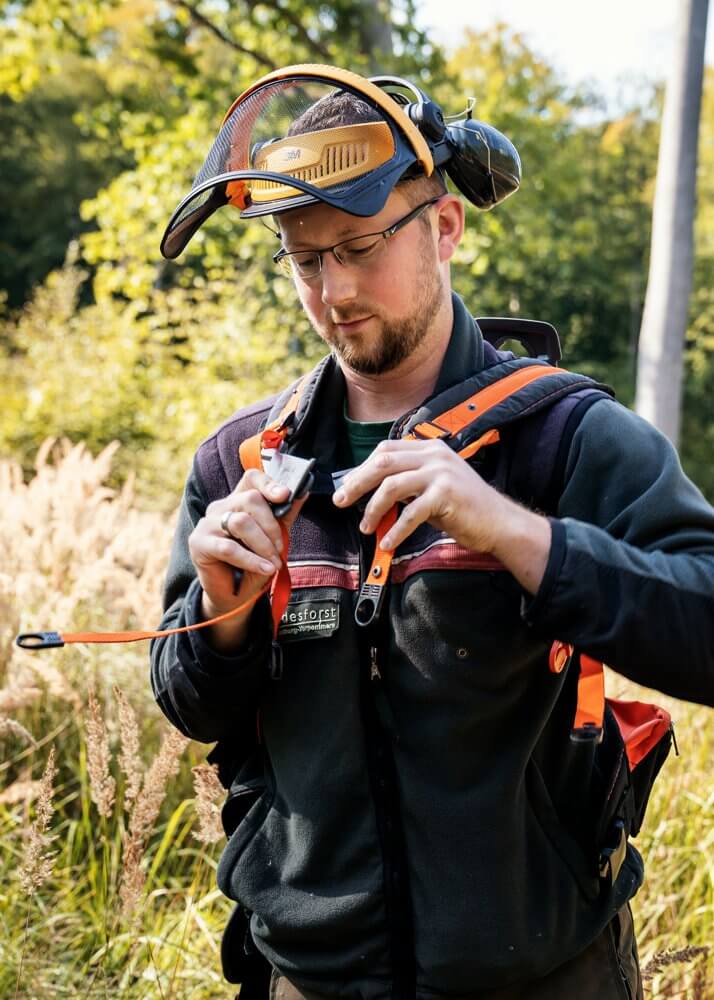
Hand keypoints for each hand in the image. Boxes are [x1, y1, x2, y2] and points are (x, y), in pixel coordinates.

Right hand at [189, 470, 306, 640]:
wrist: (234, 595)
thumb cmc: (253, 563)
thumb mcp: (273, 538)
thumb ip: (284, 515)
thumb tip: (302, 492)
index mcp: (238, 501)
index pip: (251, 478)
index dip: (269, 483)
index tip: (285, 495)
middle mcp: (220, 507)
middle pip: (250, 499)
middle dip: (271, 525)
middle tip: (280, 548)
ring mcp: (207, 524)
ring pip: (241, 522)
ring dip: (263, 545)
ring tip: (273, 563)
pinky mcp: (199, 544)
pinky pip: (229, 548)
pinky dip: (251, 560)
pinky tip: (265, 569)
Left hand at [332, 439, 550, 592]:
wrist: (500, 522)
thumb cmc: (465, 508)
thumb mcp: (433, 487)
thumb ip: (407, 485)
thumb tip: (372, 495)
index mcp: (429, 448)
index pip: (386, 450)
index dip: (362, 468)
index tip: (347, 486)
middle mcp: (434, 455)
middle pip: (383, 462)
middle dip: (357, 483)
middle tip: (341, 501)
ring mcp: (441, 473)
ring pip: (392, 485)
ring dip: (373, 508)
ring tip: (366, 527)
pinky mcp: (446, 494)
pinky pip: (411, 512)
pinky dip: (395, 529)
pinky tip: (388, 541)